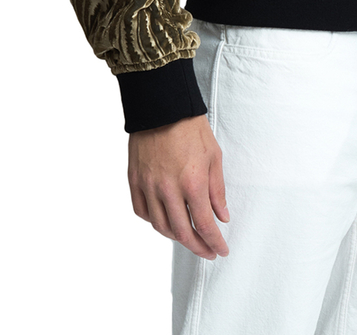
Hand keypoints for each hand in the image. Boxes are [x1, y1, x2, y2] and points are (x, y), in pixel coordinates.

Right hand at [128, 114, 229, 258]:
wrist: (162, 105)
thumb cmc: (190, 126)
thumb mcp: (214, 156)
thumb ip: (217, 190)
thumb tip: (221, 216)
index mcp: (192, 182)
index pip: (204, 225)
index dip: (214, 242)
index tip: (221, 250)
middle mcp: (168, 189)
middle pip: (182, 233)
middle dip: (198, 247)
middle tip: (207, 251)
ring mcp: (148, 186)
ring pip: (160, 226)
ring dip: (176, 237)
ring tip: (188, 237)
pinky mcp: (134, 180)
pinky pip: (142, 211)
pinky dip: (154, 221)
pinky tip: (164, 220)